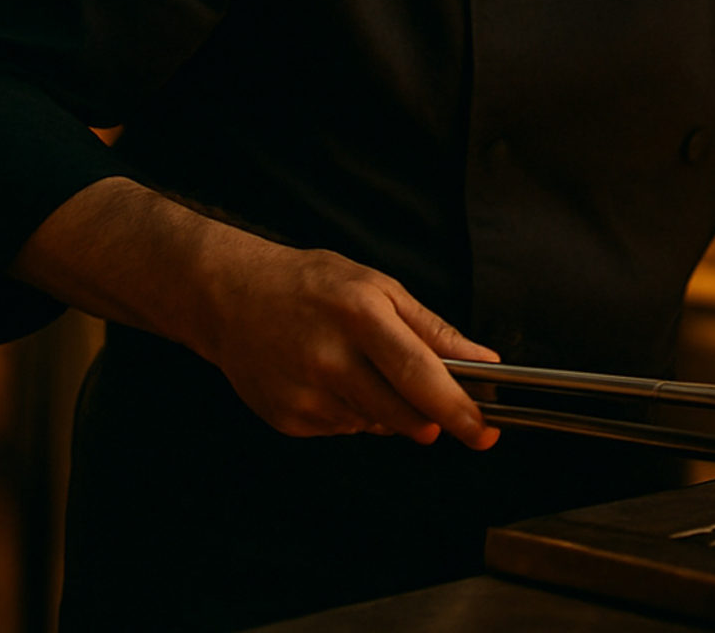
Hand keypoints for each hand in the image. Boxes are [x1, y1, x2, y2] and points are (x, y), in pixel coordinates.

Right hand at [190, 240, 502, 446]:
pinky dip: (353, 412)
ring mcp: (304, 394)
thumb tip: (484, 363)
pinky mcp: (287, 419)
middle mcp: (329, 359)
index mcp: (359, 316)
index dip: (456, 407)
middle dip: (435, 421)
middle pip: (401, 412)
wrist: (231, 297)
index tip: (484, 429)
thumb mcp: (379, 288)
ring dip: (390, 409)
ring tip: (365, 368)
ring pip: (375, 423)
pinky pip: (344, 428)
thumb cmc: (313, 285)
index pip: (419, 374)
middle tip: (452, 417)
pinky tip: (332, 379)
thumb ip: (433, 330)